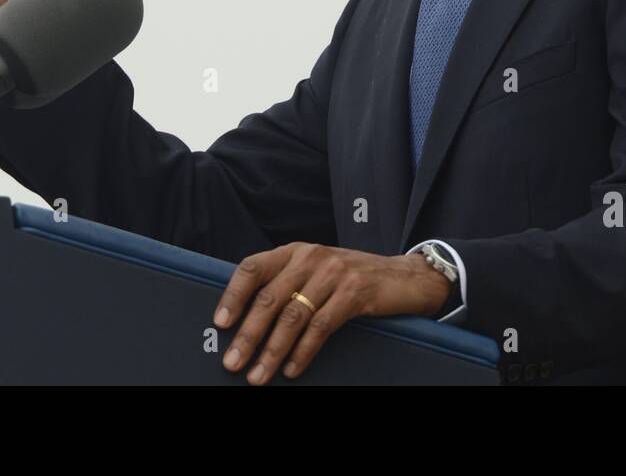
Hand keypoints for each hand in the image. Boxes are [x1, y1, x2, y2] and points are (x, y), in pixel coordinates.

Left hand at [213, 242, 451, 384]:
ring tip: (258, 375)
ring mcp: (334, 274)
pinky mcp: (355, 293)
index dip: (233, 295)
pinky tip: (292, 368)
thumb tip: (246, 319)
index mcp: (295, 251)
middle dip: (248, 335)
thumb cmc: (352, 278)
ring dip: (271, 350)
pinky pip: (321, 327)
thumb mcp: (317, 271)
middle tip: (232, 362)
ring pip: (293, 316)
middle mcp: (311, 257)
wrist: (405, 276)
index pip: (253, 267)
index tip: (220, 323)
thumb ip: (287, 284)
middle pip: (269, 298)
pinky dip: (303, 352)